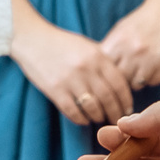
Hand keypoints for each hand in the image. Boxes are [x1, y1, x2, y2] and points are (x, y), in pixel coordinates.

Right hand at [10, 16, 135, 127]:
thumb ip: (103, 62)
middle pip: (109, 99)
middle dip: (115, 113)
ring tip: (99, 118)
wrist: (32, 38)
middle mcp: (87, 69)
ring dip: (98, 117)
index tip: (127, 109)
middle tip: (116, 120)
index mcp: (97, 56)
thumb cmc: (61, 43)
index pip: (120, 84)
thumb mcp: (87, 46)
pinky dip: (81, 118)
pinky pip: (73, 111)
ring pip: (93, 108)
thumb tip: (119, 84)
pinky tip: (83, 118)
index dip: (126, 100)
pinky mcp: (55, 90)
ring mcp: (70, 80)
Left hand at [100, 0, 159, 89]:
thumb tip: (97, 71)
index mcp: (119, 41)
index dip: (107, 72)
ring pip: (136, 85)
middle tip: (124, 74)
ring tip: (137, 71)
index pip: (106, 68)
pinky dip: (150, 78)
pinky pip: (153, 82)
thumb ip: (109, 50)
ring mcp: (151, 58)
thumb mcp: (119, 31)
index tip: (109, 71)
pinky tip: (150, 68)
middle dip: (121, 78)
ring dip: (135, 81)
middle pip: (120, 79)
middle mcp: (134, 50)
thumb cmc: (139, 23)